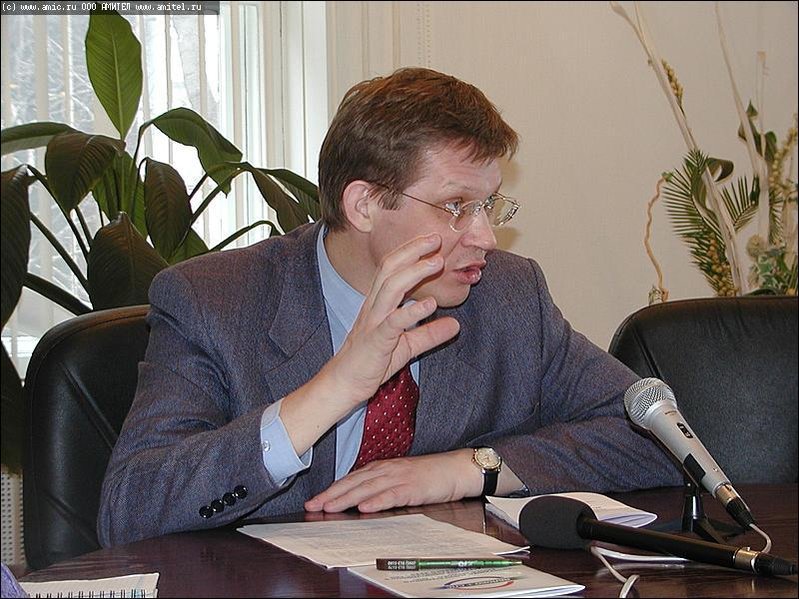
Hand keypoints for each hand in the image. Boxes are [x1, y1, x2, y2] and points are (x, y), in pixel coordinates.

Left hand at [304, 449, 479, 512]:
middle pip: (353, 483)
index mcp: (382, 467)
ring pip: (367, 489)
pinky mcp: (412, 487)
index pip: (351, 479)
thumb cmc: (429, 475)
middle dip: (331, 495)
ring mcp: (399, 478)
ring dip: (346, 499)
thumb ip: (380, 485)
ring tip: (329, 508)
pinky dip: (376, 502)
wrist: (455, 469)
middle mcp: (386, 470)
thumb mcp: (400, 477)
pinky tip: (364, 508)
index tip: (315, 500)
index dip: (332, 490)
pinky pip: (391, 495)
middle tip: (312, 506)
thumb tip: (359, 498)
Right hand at [324, 233, 459, 405]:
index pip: (392, 268)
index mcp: (379, 304)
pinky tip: (430, 304)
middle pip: (390, 269)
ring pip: (390, 288)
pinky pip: (393, 322)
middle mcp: (374, 307)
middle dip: (412, 251)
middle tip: (436, 238)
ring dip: (414, 272)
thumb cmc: (371, 362)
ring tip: (436, 262)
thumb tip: (455, 324)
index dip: (410, 251)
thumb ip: (429, 334)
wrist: (344, 384)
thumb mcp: (406, 346)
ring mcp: (373, 322)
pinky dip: (412, 312)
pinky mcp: (376, 342)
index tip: (432, 240)